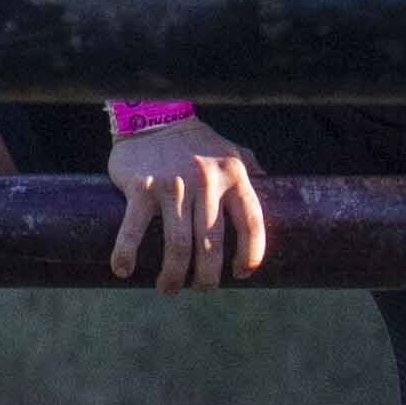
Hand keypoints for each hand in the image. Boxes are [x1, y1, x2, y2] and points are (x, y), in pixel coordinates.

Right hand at [109, 121, 266, 292]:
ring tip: (168, 289)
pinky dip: (126, 255)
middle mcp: (206, 181)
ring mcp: (172, 185)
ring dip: (172, 276)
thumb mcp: (232, 153)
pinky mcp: (141, 187)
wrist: (154, 115)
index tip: (242, 273)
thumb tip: (281, 198)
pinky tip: (124, 270)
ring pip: (177, 246)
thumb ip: (254, 174)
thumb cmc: (198, 144)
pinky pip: (133, 230)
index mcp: (234, 175)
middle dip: (207, 277)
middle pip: (212, 245)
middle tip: (200, 288)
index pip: (252, 224)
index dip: (250, 255)